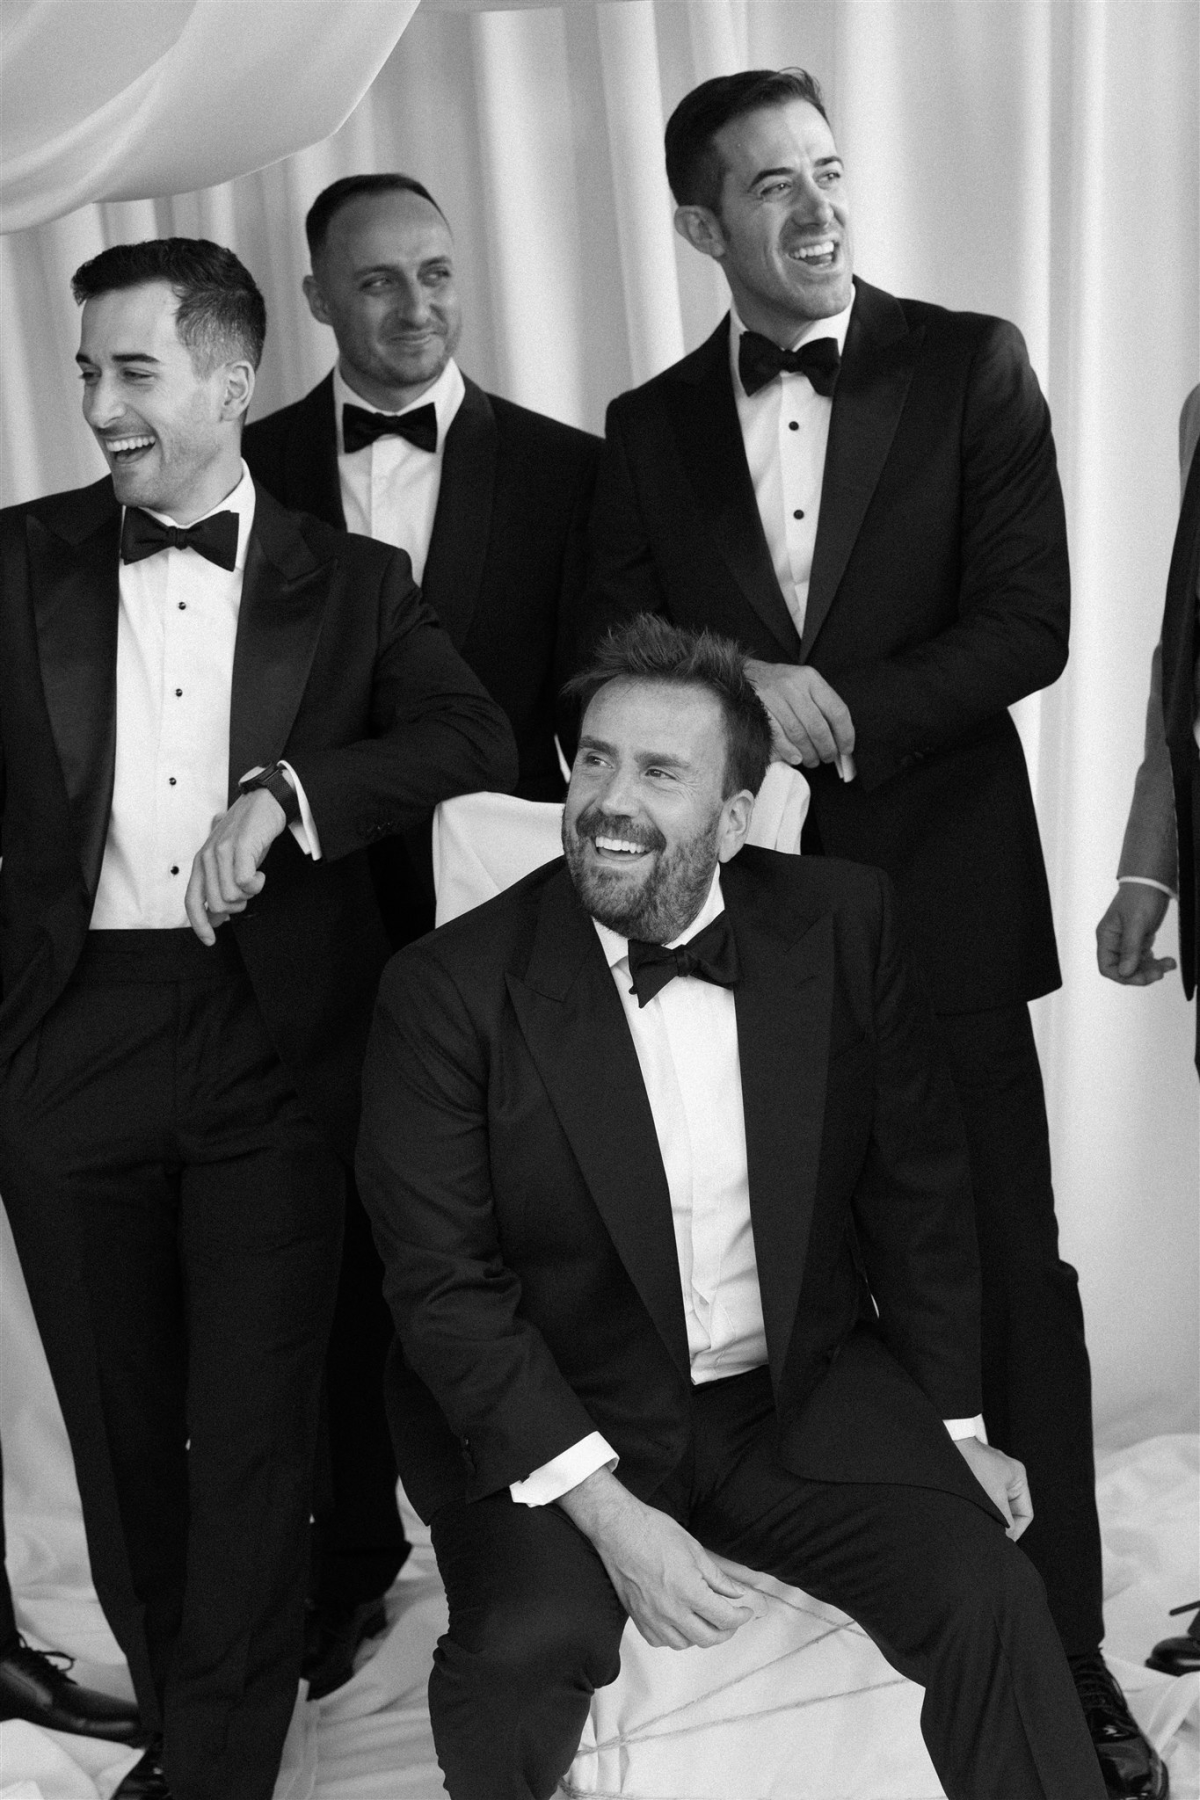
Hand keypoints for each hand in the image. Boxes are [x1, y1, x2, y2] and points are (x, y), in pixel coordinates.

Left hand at [185, 789, 286, 944]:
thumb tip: (217, 916)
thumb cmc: (249, 832)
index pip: (192, 901)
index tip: (210, 940)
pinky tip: (260, 874)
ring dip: (249, 894)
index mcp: (201, 863)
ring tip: (255, 879)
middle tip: (248, 892)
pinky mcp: (241, 846)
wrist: (264, 801)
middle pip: (218, 903)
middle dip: (237, 906)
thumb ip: (219, 885)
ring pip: (232, 895)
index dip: (200, 924)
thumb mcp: (229, 860)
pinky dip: (256, 884)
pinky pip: (245, 882)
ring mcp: (222, 851)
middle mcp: (207, 857)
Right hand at [559, 1467, 762, 1649]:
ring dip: (700, 1636)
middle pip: (707, 1638)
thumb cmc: (652, 1532)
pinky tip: (679, 1623)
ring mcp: (652, 1617)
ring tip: (706, 1620)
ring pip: (684, 1644)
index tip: (745, 1612)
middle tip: (731, 1619)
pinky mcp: (637, 1618)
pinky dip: (675, 1637)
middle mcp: (670, 1610)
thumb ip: (717, 1577)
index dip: (740, 1618)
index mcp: (688, 1591)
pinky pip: (661, 1641)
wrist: (618, 1529)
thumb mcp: (694, 1549)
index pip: (724, 1618)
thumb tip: (734, 1592)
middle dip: (726, 1631)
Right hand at [745, 659, 854, 771]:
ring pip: (799, 734)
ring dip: (809, 753)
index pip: (837, 710)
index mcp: (811, 679)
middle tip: (828, 758)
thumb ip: (822, 707)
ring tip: (812, 760)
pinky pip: (779, 736)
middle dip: (826, 748)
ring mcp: (775, 697)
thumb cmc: (782, 685)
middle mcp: (794, 686)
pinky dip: (789, 751)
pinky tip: (796, 758)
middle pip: (818, 726)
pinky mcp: (759, 709)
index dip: (845, 734)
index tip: (846, 749)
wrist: (746, 676)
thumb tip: (839, 740)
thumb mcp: (804, 685)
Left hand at [954, 1437, 1031, 1539]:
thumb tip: (1006, 1537)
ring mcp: (992, 1477)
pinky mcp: (977, 1477)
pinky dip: (981, 1508)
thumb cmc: (974, 1463)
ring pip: (997, 1507)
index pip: (1026, 1514)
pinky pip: (985, 1500)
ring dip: (990, 1517)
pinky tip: (971, 1514)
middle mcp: (1008, 1477)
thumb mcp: (994, 1495)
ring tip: (979, 1525)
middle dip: (1002, 1524)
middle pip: (1011, 1512)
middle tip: (990, 1536)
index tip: (1003, 1541)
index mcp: (1019, 1478)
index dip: (1016, 1530)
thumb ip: (1003, 1517)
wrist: (950, 1443)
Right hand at [1096, 884, 1175, 984]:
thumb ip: (1130, 948)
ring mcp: (1127, 943)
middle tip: (1159, 972)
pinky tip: (1167, 961)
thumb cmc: (1139, 896)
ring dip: (1153, 969)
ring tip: (1168, 964)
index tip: (1141, 977)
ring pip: (1137, 966)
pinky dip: (1157, 962)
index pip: (1107, 967)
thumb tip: (1125, 972)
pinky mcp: (1139, 941)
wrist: (1152, 883)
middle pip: (1124, 970)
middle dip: (1142, 973)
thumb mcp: (1136, 923)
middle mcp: (1114, 942)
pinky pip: (1146, 959)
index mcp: (1106, 937)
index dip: (1123, 976)